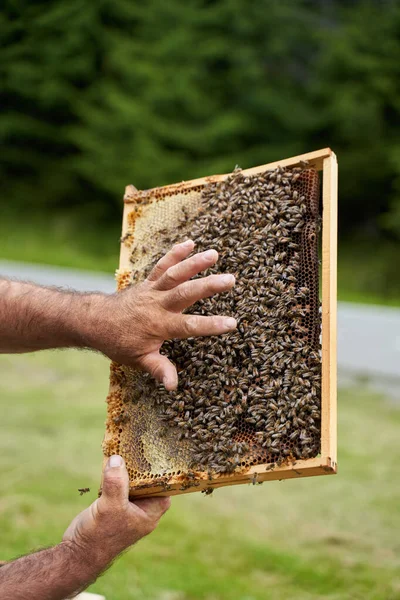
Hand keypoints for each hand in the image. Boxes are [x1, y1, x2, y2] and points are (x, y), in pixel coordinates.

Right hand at [63, 455, 169, 572]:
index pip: (164, 487)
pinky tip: (110, 461)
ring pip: (131, 482)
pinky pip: (117, 484)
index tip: (158, 453)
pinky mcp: (112, 504)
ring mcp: (126, 507)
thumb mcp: (111, 506)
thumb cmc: (100, 536)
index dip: (163, 471)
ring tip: (125, 447)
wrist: (77, 553)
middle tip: (140, 445)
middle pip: (147, 482)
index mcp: (150, 513)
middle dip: (142, 465)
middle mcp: (141, 509)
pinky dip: (114, 474)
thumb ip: (116, 483)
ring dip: (127, 468)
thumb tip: (117, 459)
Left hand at [91, 240, 235, 389]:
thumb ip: (159, 369)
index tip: (232, 323)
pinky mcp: (149, 282)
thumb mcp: (138, 360)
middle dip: (209, 287)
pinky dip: (175, 253)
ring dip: (194, 263)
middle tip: (230, 280)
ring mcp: (153, 290)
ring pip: (176, 274)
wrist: (95, 321)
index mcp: (159, 326)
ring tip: (214, 254)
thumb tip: (173, 386)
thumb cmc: (119, 342)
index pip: (189, 326)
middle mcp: (158, 305)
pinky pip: (162, 265)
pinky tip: (191, 243)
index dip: (211, 325)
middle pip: (186, 293)